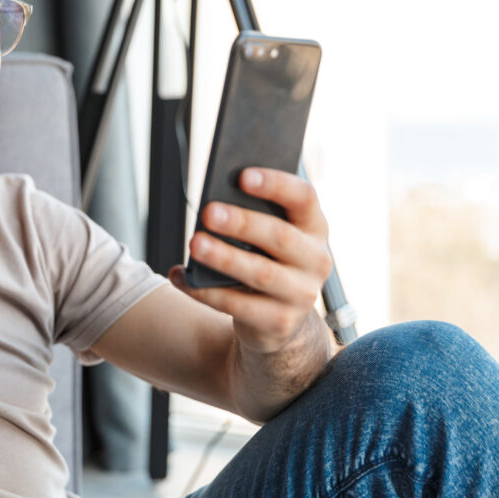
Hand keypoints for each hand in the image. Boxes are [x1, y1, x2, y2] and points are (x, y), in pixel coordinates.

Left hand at [171, 167, 332, 354]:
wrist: (279, 319)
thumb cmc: (267, 260)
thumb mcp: (268, 236)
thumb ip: (252, 215)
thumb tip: (213, 201)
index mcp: (314, 226)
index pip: (304, 197)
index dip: (275, 184)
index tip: (243, 176)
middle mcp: (316, 259)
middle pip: (280, 236)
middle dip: (242, 223)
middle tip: (209, 211)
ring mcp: (302, 294)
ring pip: (260, 273)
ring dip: (225, 257)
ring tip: (195, 243)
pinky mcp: (280, 322)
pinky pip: (238, 306)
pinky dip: (206, 291)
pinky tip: (182, 277)